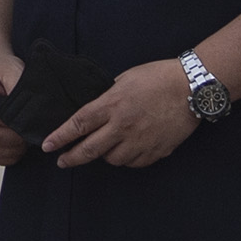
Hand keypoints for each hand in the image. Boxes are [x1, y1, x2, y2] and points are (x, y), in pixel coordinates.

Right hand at [0, 59, 28, 165]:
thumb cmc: (5, 70)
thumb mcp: (13, 69)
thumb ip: (16, 86)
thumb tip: (24, 110)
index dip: (14, 123)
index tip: (30, 121)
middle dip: (15, 139)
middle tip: (31, 134)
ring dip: (12, 150)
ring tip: (26, 141)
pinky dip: (6, 157)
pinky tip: (18, 148)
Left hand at [47, 57, 198, 171]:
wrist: (192, 87)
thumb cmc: (158, 77)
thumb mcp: (124, 79)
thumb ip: (108, 98)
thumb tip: (96, 111)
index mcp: (112, 105)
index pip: (77, 125)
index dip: (59, 137)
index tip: (48, 146)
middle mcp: (122, 126)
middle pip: (89, 150)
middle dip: (71, 158)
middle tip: (62, 162)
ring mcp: (140, 141)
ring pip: (112, 160)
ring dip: (105, 156)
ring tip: (106, 148)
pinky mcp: (156, 151)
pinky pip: (134, 163)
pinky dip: (128, 159)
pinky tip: (128, 150)